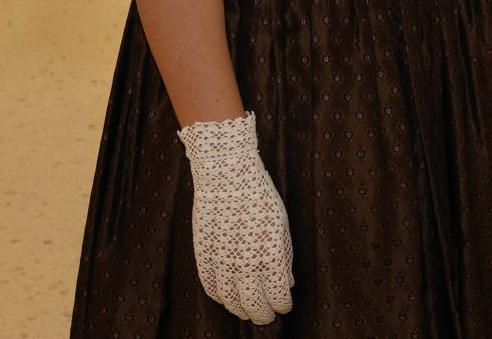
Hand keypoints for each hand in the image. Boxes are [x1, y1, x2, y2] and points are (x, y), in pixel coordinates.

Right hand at [178, 112, 292, 323]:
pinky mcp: (204, 255)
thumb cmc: (259, 196)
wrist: (226, 175)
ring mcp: (222, 262)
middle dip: (263, 315)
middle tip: (266, 316)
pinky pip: (210, 286)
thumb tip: (287, 282)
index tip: (284, 306)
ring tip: (247, 311)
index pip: (278, 297)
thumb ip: (284, 257)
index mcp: (270, 257)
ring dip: (240, 310)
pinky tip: (227, 297)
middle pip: (254, 306)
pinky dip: (219, 296)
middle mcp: (245, 265)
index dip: (282, 306)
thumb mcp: (281, 225)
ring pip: (231, 301)